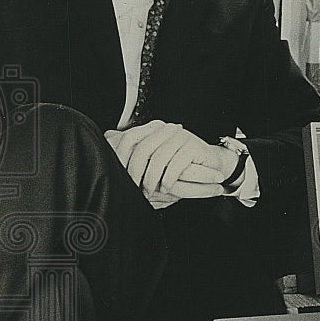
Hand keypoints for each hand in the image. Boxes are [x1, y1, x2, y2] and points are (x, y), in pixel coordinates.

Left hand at [104, 122, 239, 201]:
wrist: (211, 164)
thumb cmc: (179, 165)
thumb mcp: (155, 161)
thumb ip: (136, 158)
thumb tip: (108, 158)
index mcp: (152, 128)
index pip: (129, 138)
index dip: (120, 157)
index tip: (117, 175)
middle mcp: (165, 129)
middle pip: (142, 149)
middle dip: (135, 172)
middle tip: (134, 189)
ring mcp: (180, 136)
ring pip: (158, 158)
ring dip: (152, 179)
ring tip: (150, 192)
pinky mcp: (193, 146)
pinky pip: (176, 164)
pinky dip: (168, 179)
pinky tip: (166, 188)